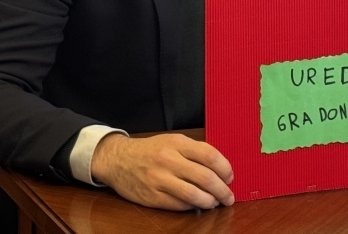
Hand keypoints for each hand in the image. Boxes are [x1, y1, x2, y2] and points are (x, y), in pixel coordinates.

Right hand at [90, 133, 233, 210]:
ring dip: (210, 201)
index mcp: (176, 143)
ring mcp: (159, 179)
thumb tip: (220, 168)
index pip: (210, 155)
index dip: (225, 168)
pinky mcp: (153, 196)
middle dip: (222, 190)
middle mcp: (168, 160)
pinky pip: (180, 205)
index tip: (229, 177)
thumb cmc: (149, 151)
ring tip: (214, 202)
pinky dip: (192, 206)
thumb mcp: (171, 141)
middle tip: (228, 196)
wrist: (118, 159)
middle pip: (206, 177)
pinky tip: (196, 204)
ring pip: (194, 195)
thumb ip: (193, 151)